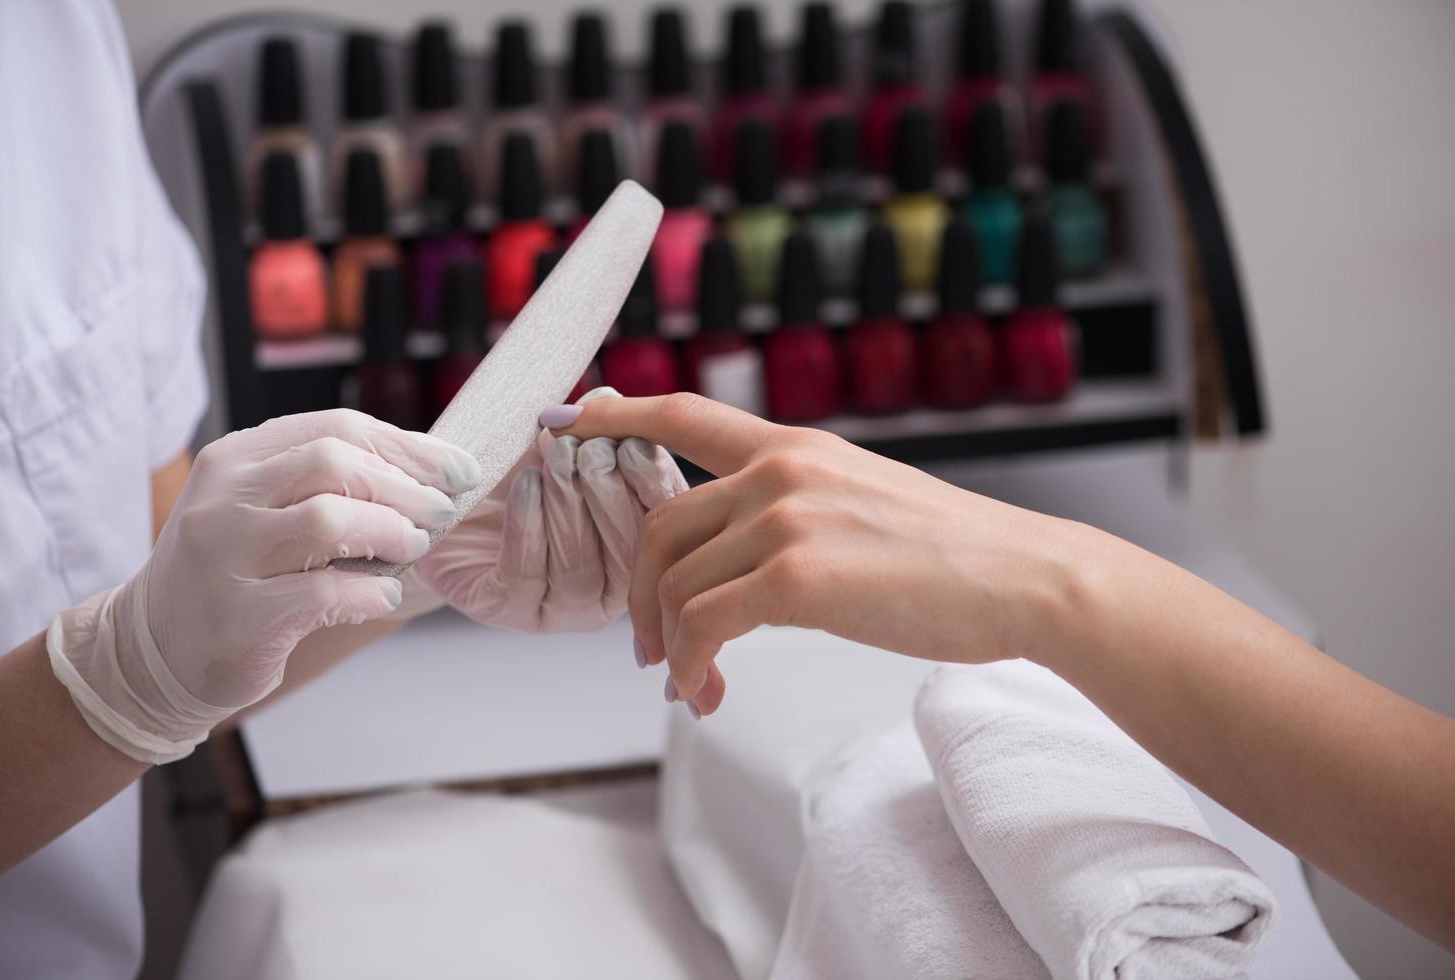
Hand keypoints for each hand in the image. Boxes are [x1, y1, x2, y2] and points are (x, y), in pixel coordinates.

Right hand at [47, 409, 479, 762]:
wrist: (154, 651)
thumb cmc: (236, 572)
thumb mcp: (265, 507)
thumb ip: (328, 482)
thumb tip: (432, 470)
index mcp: (236, 459)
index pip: (336, 428)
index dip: (409, 448)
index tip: (457, 471)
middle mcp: (223, 498)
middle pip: (334, 463)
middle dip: (405, 488)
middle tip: (441, 514)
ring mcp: (224, 556)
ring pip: (327, 520)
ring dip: (389, 533)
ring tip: (411, 549)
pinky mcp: (237, 617)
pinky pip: (321, 593)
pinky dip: (368, 593)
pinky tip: (384, 596)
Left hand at [412, 389, 687, 633]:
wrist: (447, 506)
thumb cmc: (514, 475)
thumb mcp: (556, 442)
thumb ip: (590, 426)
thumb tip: (609, 400)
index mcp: (641, 548)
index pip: (662, 520)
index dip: (651, 480)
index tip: (630, 439)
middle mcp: (610, 589)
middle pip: (628, 549)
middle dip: (610, 490)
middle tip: (590, 447)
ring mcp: (562, 610)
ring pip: (579, 566)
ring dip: (568, 504)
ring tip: (557, 455)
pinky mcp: (509, 612)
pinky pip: (526, 575)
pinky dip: (529, 526)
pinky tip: (525, 484)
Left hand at [546, 393, 1095, 714]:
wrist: (1023, 578)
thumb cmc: (954, 554)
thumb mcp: (863, 500)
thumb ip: (797, 509)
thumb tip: (744, 563)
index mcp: (796, 449)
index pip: (687, 415)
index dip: (620, 414)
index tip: (573, 417)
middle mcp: (781, 472)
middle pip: (660, 526)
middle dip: (641, 595)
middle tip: (648, 648)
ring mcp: (786, 520)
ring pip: (677, 585)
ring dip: (668, 647)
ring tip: (690, 686)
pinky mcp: (798, 578)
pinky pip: (704, 627)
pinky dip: (691, 668)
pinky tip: (707, 692)